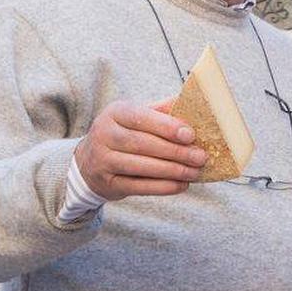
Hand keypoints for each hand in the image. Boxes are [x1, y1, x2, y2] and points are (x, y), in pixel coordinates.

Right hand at [72, 99, 206, 200]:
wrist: (91, 162)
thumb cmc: (127, 134)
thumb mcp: (139, 116)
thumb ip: (164, 110)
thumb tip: (198, 103)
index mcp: (115, 112)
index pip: (141, 117)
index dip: (167, 127)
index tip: (190, 135)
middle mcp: (104, 134)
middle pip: (142, 143)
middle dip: (175, 152)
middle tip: (200, 157)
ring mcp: (102, 160)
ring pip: (141, 166)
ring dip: (172, 171)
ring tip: (194, 172)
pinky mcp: (107, 183)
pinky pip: (139, 186)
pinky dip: (163, 187)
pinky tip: (182, 185)